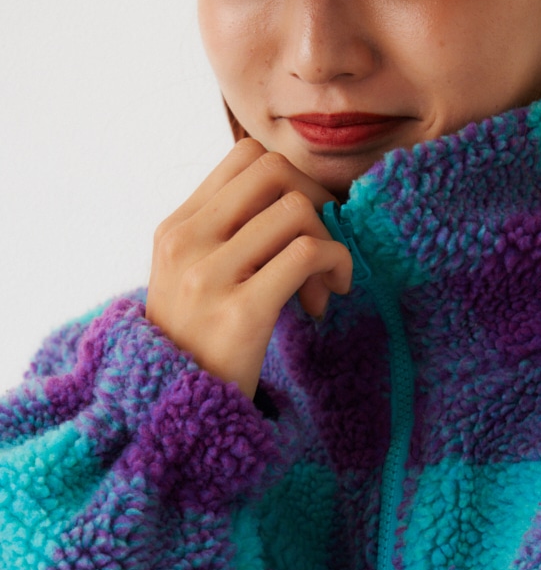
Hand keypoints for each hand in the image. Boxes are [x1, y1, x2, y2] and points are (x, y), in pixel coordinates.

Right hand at [145, 140, 352, 398]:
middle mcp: (186, 242)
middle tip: (321, 249)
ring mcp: (209, 275)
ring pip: (296, 209)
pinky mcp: (242, 311)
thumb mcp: (192, 279)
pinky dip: (336, 264)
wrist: (178, 413)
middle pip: (274, 171)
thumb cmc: (200, 348)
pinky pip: (308, 253)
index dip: (289, 181)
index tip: (300, 226)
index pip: (244, 157)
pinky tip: (330, 294)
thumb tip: (296, 203)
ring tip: (322, 285)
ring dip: (328, 242)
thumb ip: (227, 237)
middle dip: (315, 202)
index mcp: (175, 227)